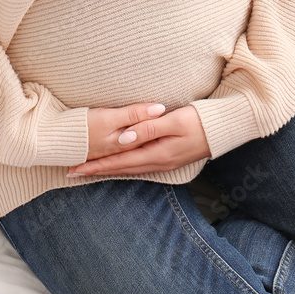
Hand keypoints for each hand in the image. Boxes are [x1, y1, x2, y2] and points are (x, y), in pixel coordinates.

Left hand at [69, 105, 210, 176]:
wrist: (222, 130)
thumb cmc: (199, 121)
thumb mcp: (174, 121)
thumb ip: (148, 129)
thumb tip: (123, 139)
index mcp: (156, 154)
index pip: (118, 161)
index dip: (96, 165)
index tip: (76, 168)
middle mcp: (156, 163)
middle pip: (119, 168)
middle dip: (95, 170)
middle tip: (72, 172)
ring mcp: (162, 163)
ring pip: (127, 169)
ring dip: (107, 170)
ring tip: (88, 171)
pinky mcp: (166, 160)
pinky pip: (137, 166)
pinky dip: (121, 167)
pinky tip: (115, 167)